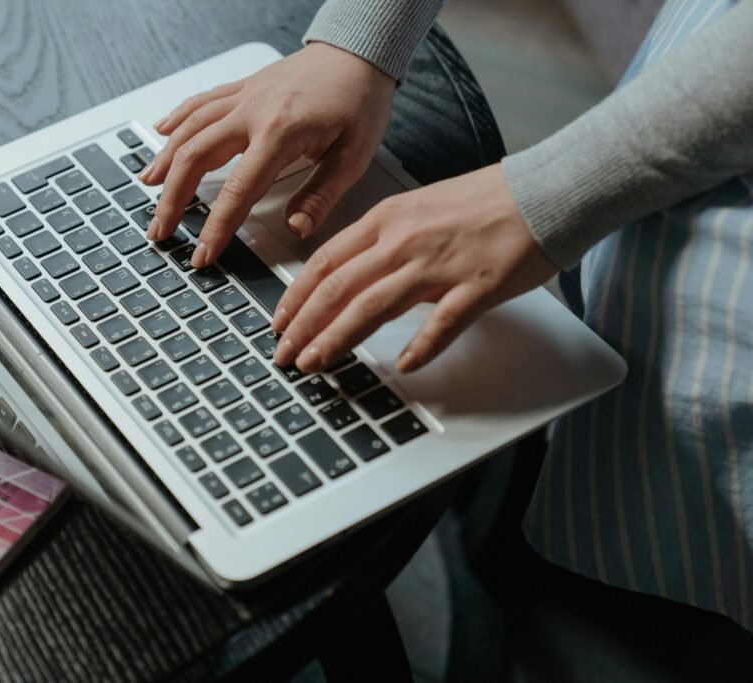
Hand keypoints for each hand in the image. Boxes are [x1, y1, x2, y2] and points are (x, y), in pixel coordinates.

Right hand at [140, 42, 395, 268]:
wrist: (358, 51)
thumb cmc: (360, 100)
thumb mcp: (353, 155)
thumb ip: (321, 195)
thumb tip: (297, 228)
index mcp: (280, 133)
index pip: (237, 190)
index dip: (216, 227)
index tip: (203, 253)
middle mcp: (252, 111)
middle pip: (195, 157)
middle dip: (172, 199)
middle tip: (160, 230)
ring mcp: (243, 97)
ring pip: (189, 129)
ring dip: (165, 161)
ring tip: (148, 189)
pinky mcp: (242, 88)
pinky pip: (199, 103)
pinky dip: (176, 120)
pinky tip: (160, 134)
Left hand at [271, 164, 558, 372]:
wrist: (545, 191)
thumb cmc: (485, 202)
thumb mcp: (417, 209)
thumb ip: (382, 241)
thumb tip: (349, 275)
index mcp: (387, 220)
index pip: (325, 262)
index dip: (295, 296)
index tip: (278, 323)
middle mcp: (403, 241)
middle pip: (337, 287)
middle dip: (304, 326)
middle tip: (285, 355)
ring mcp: (439, 265)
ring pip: (372, 306)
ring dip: (337, 339)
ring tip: (316, 364)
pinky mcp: (476, 287)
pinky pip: (442, 323)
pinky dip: (420, 348)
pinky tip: (402, 368)